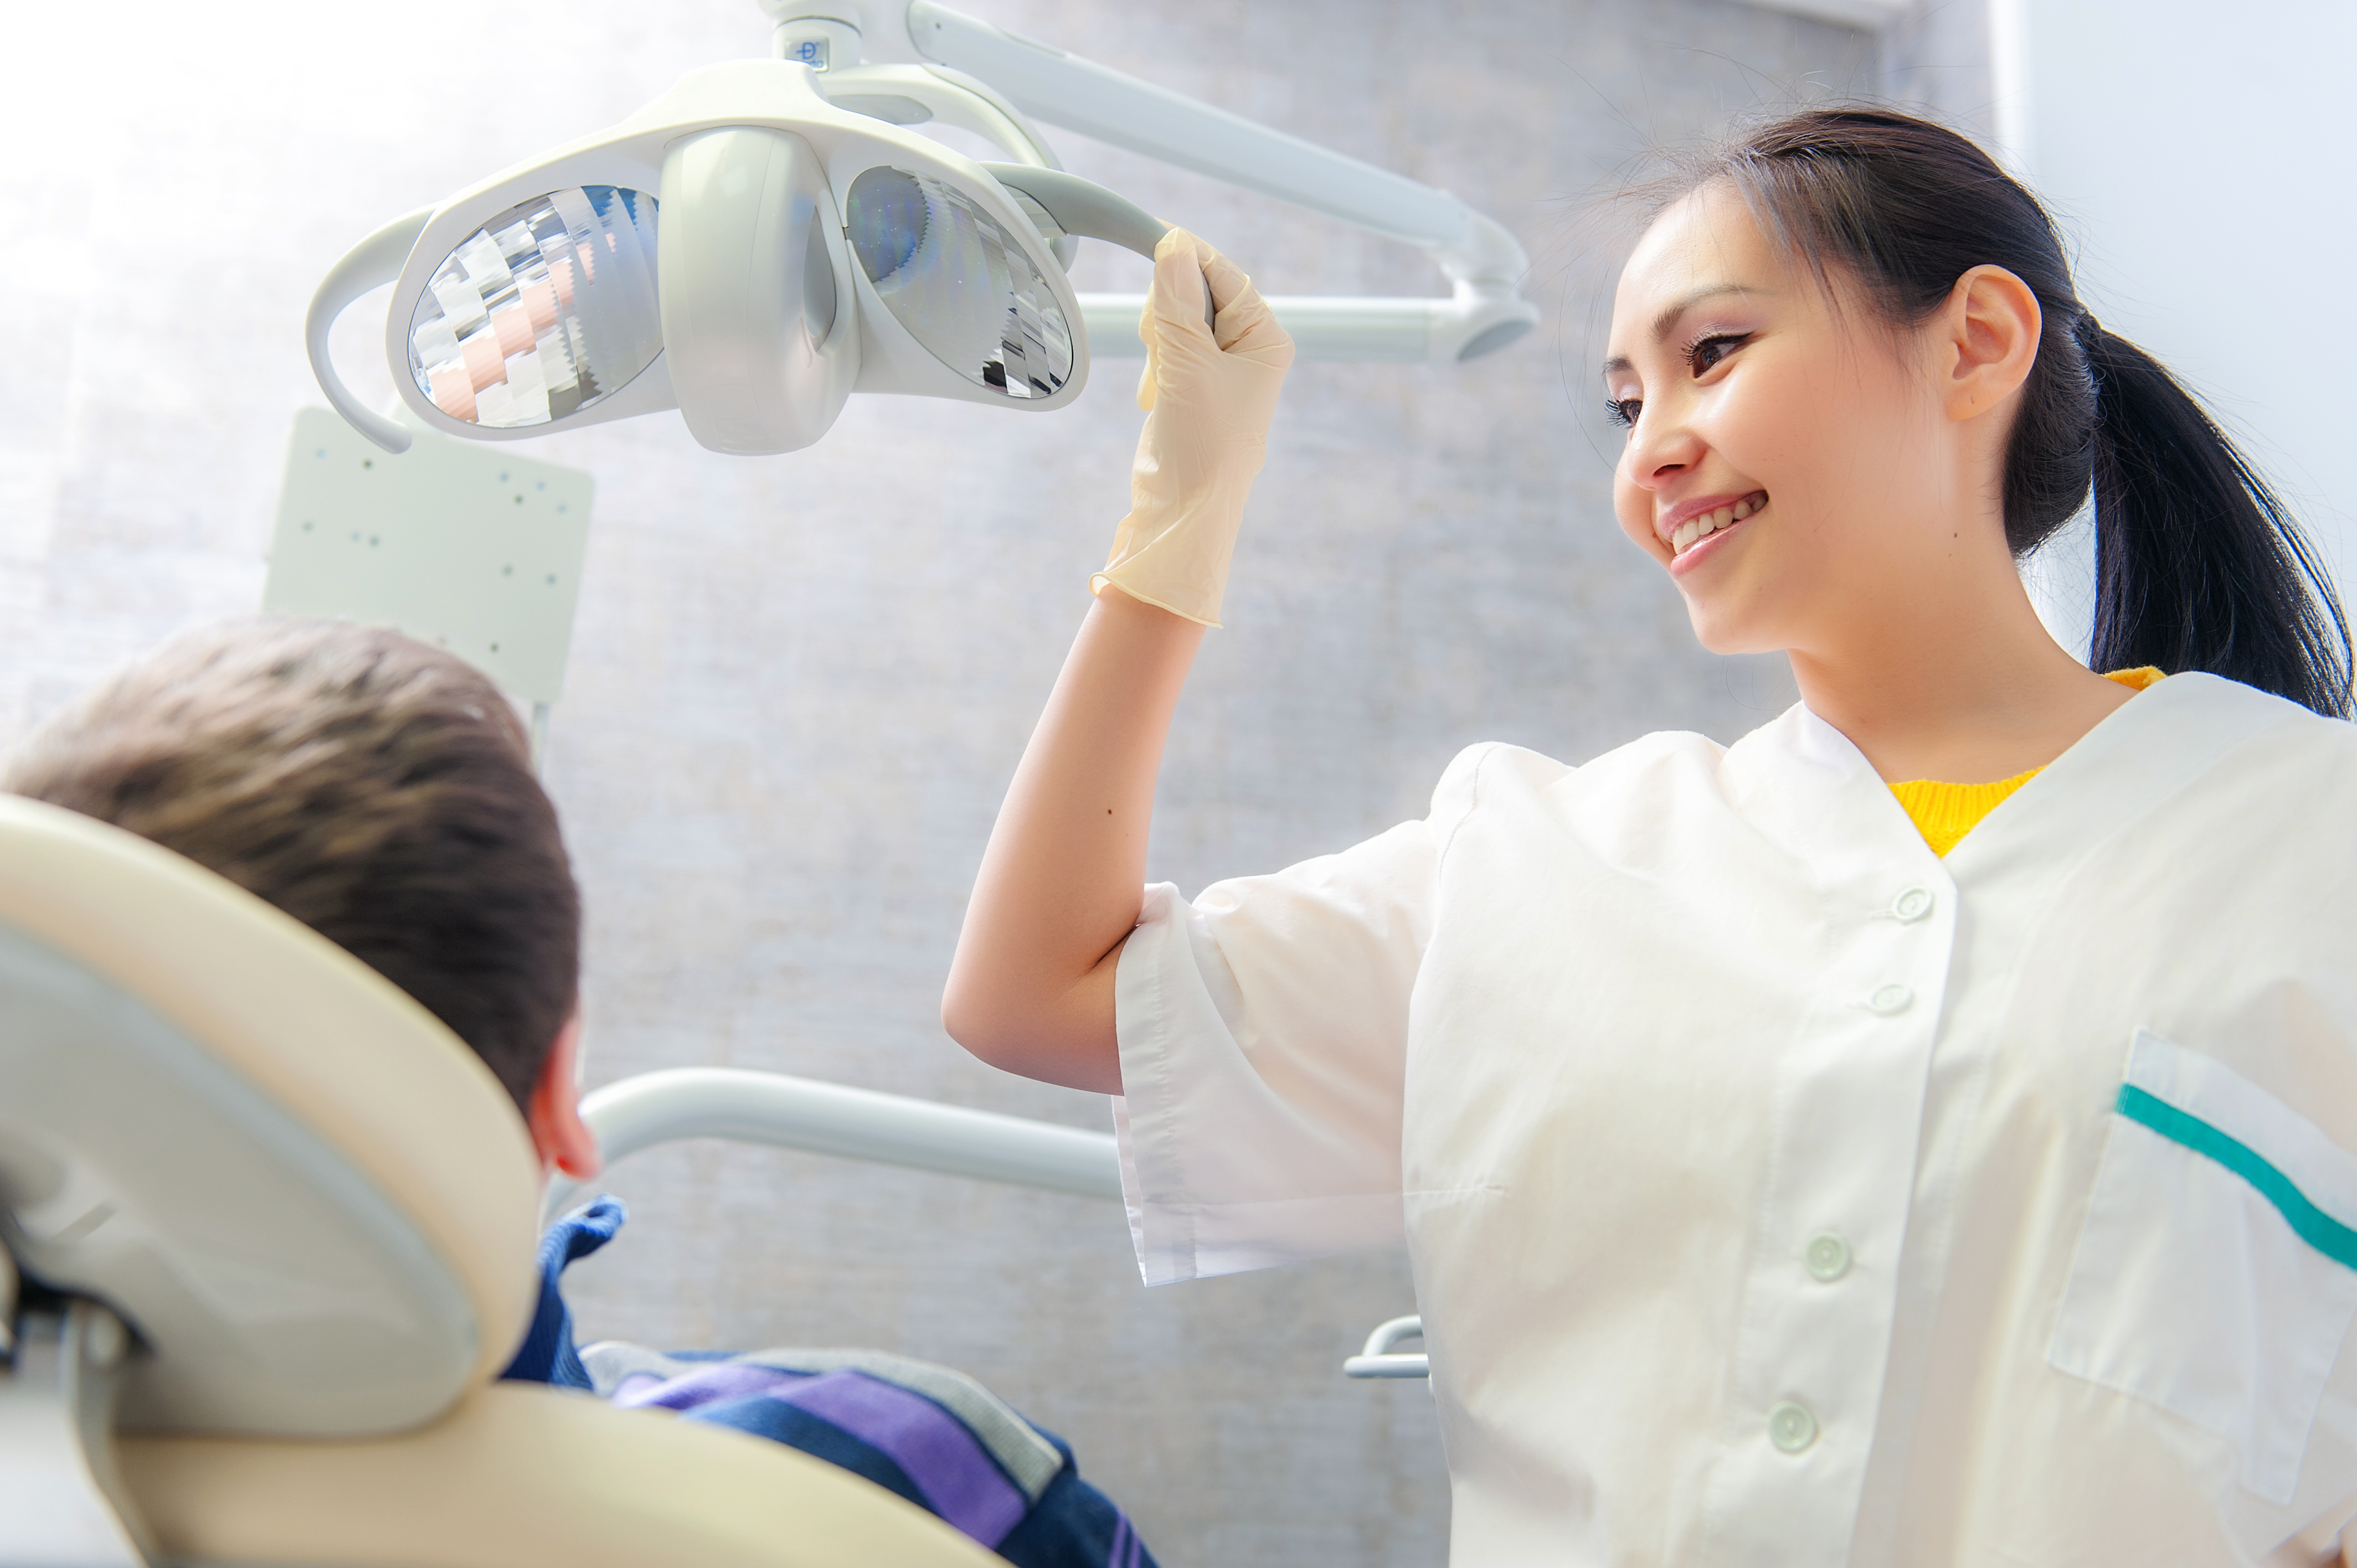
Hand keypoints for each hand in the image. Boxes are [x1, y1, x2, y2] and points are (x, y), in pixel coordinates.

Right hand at [1091, 227, 1294, 626]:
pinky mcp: (1195, 388)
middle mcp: (1250, 350)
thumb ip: (1176, 301)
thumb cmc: (1200, 445)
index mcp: (1266, 340)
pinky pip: (1169, 350)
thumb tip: (1174, 244)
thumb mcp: (1186, 364)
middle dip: (1168, 313)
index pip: (1224, 274)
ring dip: (1160, 343)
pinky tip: (1156, 396)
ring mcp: (1222, 370)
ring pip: (1177, 320)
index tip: (1153, 246)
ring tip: (1161, 384)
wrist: (1183, 515)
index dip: (1187, 259)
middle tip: (1162, 351)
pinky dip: (1156, 364)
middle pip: (1198, 292)